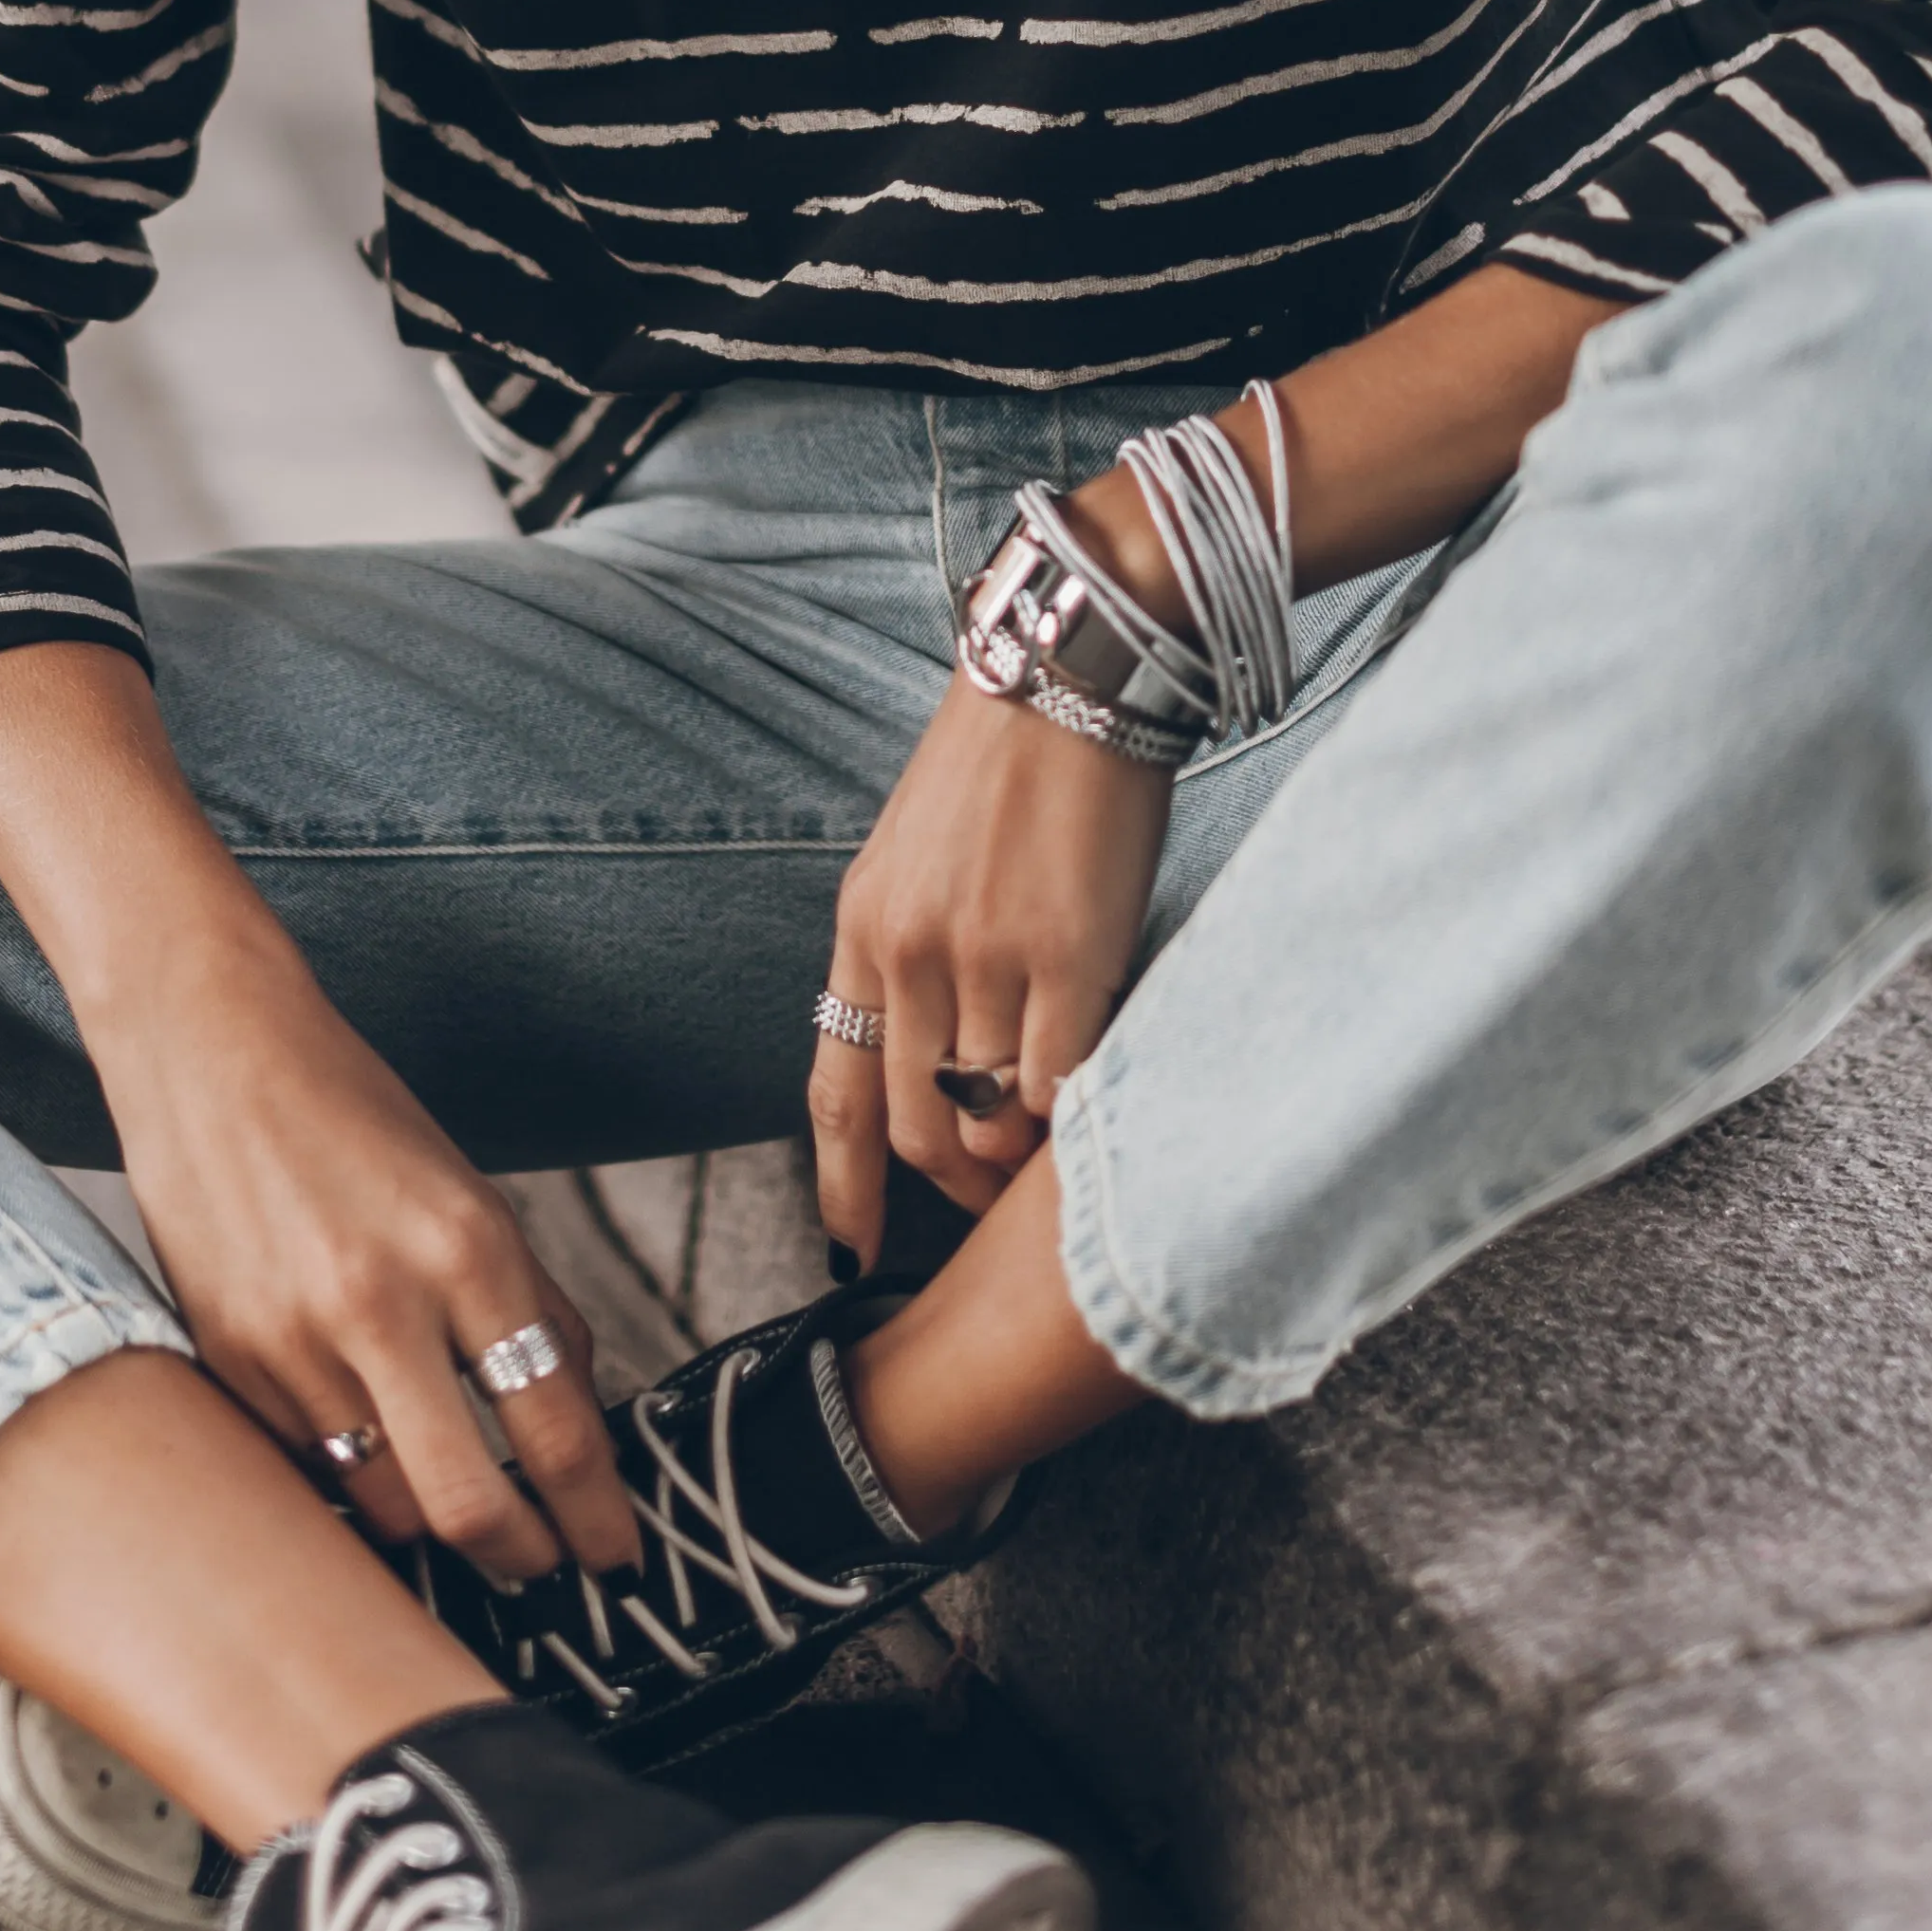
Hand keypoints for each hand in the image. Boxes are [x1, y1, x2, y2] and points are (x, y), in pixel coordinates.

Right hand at [97, 937, 638, 1583]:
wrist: (209, 1051)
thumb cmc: (346, 1111)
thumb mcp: (470, 1193)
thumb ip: (528, 1303)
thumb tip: (580, 1412)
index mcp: (465, 1249)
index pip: (557, 1429)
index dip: (598, 1516)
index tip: (617, 1554)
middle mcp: (380, 1305)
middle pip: (469, 1507)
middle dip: (523, 1560)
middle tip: (545, 1567)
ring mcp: (293, 1343)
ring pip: (384, 1505)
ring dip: (431, 1523)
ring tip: (455, 1501)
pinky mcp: (229, 1363)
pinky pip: (309, 1467)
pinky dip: (350, 1474)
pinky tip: (368, 1444)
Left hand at [811, 671, 1172, 1268]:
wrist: (1067, 675)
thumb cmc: (1005, 766)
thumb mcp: (918, 859)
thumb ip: (915, 956)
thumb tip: (942, 1060)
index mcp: (861, 930)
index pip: (832, 1091)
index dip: (843, 1188)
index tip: (851, 1255)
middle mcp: (908, 953)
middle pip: (916, 1125)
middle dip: (955, 1187)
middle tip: (997, 1208)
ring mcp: (984, 957)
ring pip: (992, 1116)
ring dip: (1022, 1158)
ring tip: (1057, 1158)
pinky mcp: (1067, 954)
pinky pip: (1061, 1083)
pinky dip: (1076, 1114)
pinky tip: (1099, 1108)